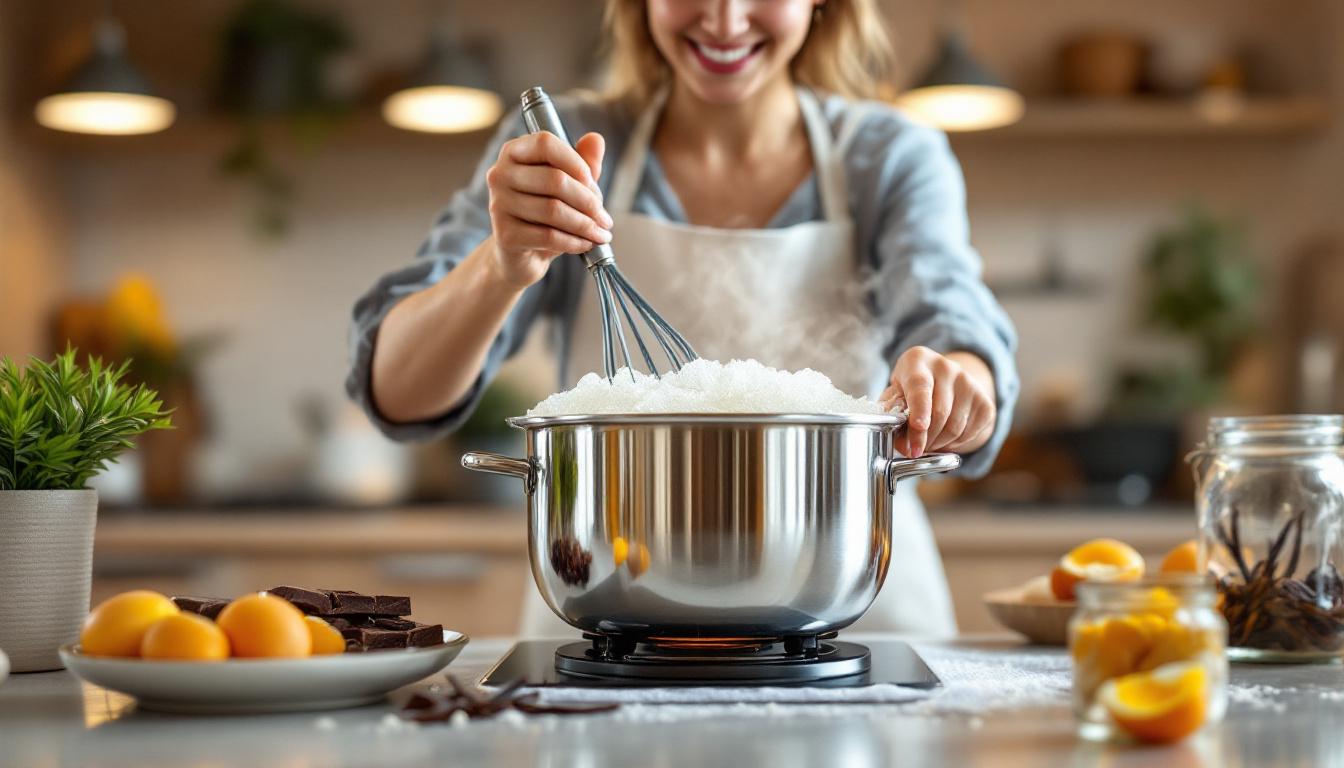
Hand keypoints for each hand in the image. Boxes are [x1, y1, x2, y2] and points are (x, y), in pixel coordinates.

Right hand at [483, 131, 612, 289]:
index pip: (546, 143)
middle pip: (555, 180)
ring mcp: (499, 205)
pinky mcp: (505, 235)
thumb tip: (596, 139)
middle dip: (588, 201)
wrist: (523, 254)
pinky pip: (548, 236)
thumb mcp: (568, 185)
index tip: (592, 183)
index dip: (575, 162)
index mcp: (514, 152)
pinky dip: (574, 242)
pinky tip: (586, 244)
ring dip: (585, 225)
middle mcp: (500, 175)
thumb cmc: (546, 213)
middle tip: (605, 218)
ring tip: (601, 233)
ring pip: (554, 210)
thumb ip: (583, 162)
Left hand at [881, 347, 995, 457]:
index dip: (920, 409)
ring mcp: (969, 383)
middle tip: (914, 450)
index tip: (918, 426)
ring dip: (939, 444)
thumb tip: (904, 445)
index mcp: (918, 361)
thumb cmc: (909, 390)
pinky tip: (944, 440)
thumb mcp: (894, 395)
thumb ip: (893, 417)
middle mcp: (947, 367)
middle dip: (925, 439)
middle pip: (939, 413)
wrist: (940, 382)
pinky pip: (970, 433)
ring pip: (955, 427)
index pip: (920, 386)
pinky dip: (955, 445)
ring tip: (928, 445)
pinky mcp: (984, 401)